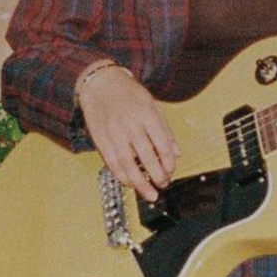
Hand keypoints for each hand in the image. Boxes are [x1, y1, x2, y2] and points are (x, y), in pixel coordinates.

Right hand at [77, 65, 177, 201]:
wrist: (100, 83)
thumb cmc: (128, 93)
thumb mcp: (152, 105)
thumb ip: (165, 130)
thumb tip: (177, 153)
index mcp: (147, 114)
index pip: (162, 144)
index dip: (169, 162)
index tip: (171, 171)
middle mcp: (130, 124)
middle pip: (146, 156)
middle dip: (157, 175)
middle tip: (163, 184)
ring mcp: (113, 132)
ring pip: (127, 164)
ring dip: (140, 183)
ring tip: (150, 193)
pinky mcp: (100, 139)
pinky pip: (112, 163)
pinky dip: (122, 176)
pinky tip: (131, 183)